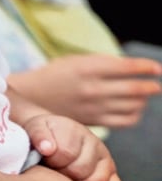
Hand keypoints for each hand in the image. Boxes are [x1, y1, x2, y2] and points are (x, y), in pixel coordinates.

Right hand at [9, 54, 161, 127]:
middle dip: (152, 86)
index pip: (128, 67)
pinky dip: (135, 115)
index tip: (157, 68)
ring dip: (144, 100)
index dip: (147, 67)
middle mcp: (93, 88)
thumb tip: (136, 69)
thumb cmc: (56, 74)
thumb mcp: (76, 60)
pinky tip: (133, 109)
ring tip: (143, 95)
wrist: (32, 96)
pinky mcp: (94, 121)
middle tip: (156, 84)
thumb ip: (104, 63)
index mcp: (88, 68)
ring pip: (134, 106)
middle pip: (136, 89)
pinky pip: (125, 121)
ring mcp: (94, 107)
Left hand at [23, 114, 122, 180]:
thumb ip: (38, 135)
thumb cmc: (41, 137)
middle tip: (52, 171)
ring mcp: (104, 158)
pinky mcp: (111, 173)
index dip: (51, 161)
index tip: (44, 159)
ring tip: (64, 179)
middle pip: (80, 171)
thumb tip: (47, 148)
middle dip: (62, 174)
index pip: (66, 153)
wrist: (50, 137)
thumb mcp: (34, 130)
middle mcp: (94, 143)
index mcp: (74, 130)